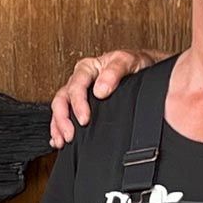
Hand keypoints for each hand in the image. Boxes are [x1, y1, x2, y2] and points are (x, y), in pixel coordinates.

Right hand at [49, 49, 164, 147]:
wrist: (144, 68)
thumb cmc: (134, 64)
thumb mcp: (127, 61)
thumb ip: (114, 72)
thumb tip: (100, 90)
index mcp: (88, 68)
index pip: (75, 85)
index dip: (78, 103)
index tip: (84, 119)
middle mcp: (80, 80)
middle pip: (62, 98)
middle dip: (63, 118)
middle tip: (70, 135)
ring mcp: (79, 93)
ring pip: (60, 107)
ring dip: (58, 125)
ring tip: (62, 141)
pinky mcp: (81, 104)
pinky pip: (64, 114)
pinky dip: (58, 128)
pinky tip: (59, 139)